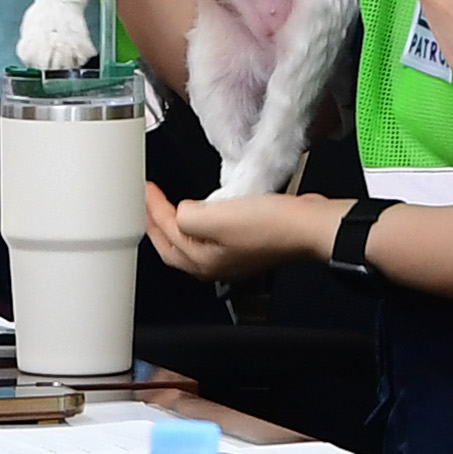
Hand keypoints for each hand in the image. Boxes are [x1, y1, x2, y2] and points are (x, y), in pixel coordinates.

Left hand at [142, 183, 326, 280]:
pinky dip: (197, 222)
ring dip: (175, 224)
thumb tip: (181, 211)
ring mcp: (230, 256)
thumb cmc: (268, 225)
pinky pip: (210, 235)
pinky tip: (202, 210)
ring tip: (167, 205)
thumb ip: (187, 215)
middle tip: (147, 201)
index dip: (152, 209)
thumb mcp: (216, 216)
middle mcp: (213, 264)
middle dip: (157, 223)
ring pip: (190, 242)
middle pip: (172, 247)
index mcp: (201, 261)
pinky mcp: (245, 244)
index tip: (146, 189)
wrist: (306, 225)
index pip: (166, 233)